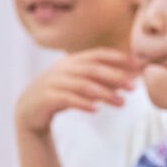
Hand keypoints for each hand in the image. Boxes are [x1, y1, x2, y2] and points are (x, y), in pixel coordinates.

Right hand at [16, 48, 138, 136]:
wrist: (29, 110)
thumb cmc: (60, 95)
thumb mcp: (80, 85)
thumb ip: (101, 81)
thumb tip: (129, 81)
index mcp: (72, 61)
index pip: (97, 55)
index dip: (117, 58)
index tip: (137, 65)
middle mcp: (63, 69)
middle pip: (92, 69)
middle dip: (115, 76)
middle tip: (134, 87)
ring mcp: (53, 82)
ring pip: (83, 85)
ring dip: (104, 93)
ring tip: (122, 103)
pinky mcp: (46, 98)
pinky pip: (67, 99)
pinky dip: (82, 103)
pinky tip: (95, 109)